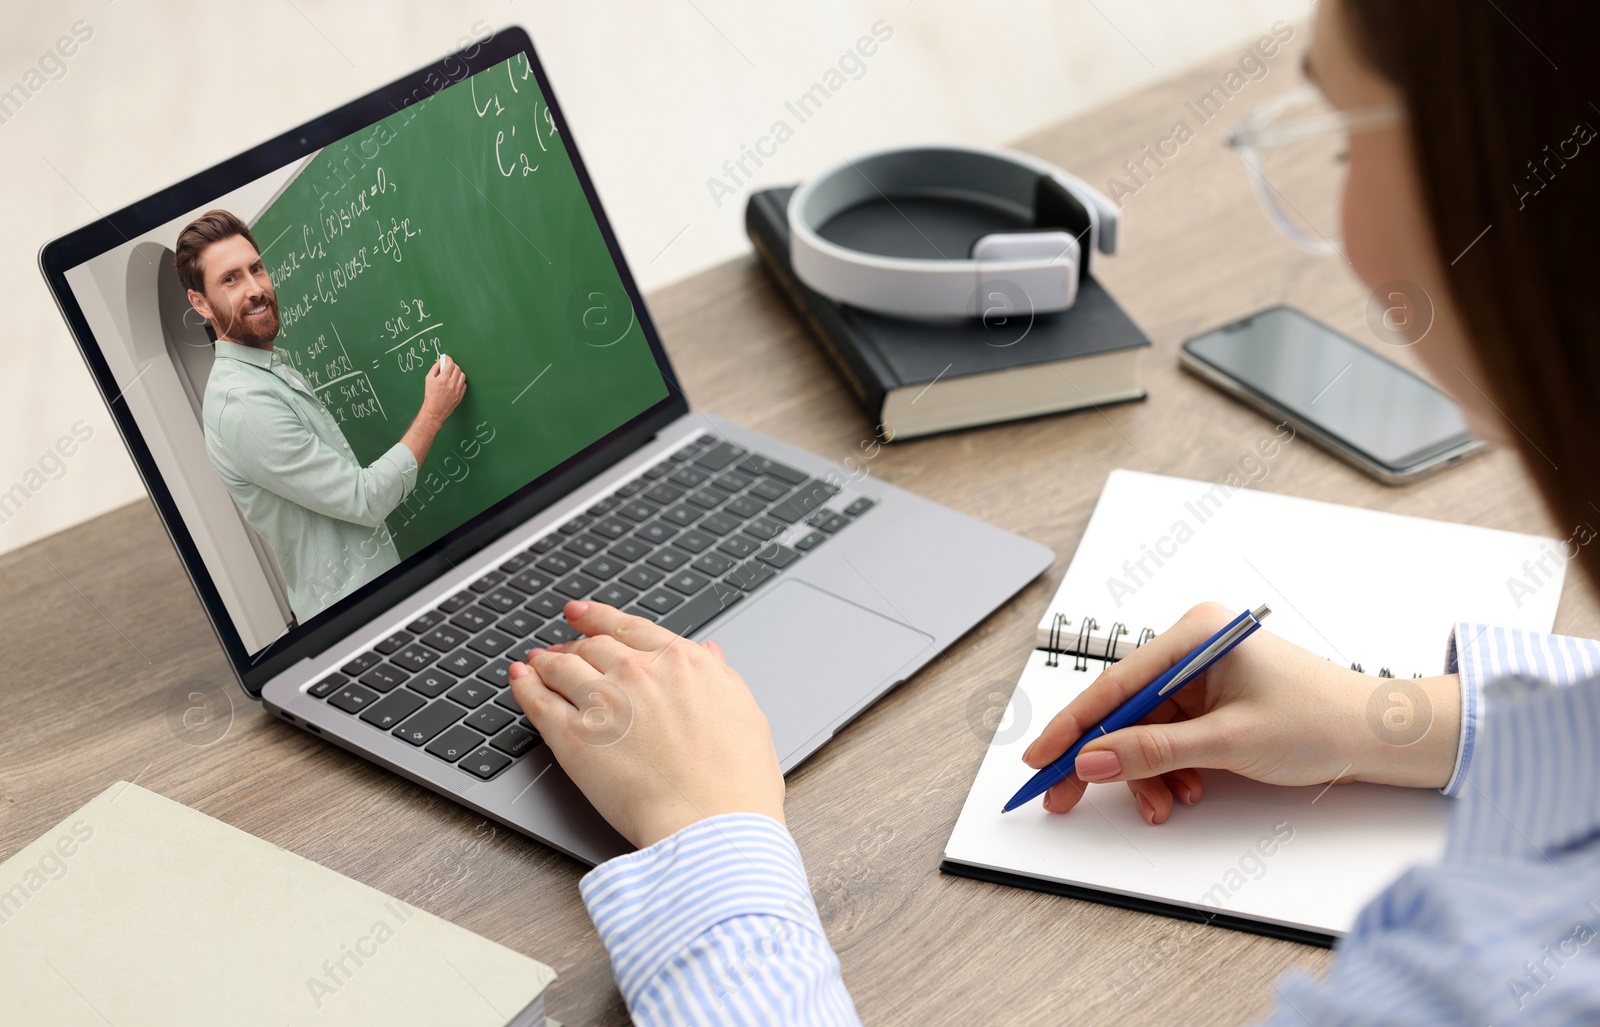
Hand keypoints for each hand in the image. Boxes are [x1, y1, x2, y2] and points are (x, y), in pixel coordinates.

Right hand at [421, 357, 465, 424]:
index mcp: (443, 379)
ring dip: (457, 373)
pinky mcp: (461, 394)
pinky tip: (454, 383)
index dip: (448, 359)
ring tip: (452, 375)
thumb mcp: (428, 379)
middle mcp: (451, 383)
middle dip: (452, 366)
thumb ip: (435, 368)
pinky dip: (460, 381)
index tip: (446, 359)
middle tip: (448, 367)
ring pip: (462, 375)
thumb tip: (440, 361)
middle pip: (457, 368)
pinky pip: (464, 384)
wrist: (435, 410)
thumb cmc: (430, 395)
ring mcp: (457, 389)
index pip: (450, 364)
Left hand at [507, 600, 785, 848]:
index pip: (629, 627)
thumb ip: (718, 674)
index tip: (584, 613)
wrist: (712, 822)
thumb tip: (708, 653)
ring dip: (545, 660)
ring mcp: (603, 701)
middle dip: (574, 643)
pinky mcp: (574, 738)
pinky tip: (519, 680)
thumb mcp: (743, 710)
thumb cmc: (736, 779)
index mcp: (681, 662)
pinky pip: (538, 701)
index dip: (600, 617)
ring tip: (536, 662)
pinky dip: (524, 686)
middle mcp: (639, 672)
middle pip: (593, 646)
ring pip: (561, 666)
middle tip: (562, 646)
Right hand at [1021, 602, 1461, 823]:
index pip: (1113, 684)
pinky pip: (1167, 737)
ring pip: (1142, 730)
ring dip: (1144, 772)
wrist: (1379, 736)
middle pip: (1121, 708)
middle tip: (1066, 795)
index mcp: (1194, 635)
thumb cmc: (1321, 721)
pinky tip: (1186, 791)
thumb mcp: (1228, 743)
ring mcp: (1200, 674)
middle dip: (1101, 758)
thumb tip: (1092, 759)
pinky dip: (1168, 769)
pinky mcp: (1210, 700)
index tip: (1039, 758)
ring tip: (1166, 805)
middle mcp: (1192, 647)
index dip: (1071, 726)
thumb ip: (1152, 751)